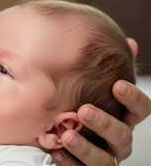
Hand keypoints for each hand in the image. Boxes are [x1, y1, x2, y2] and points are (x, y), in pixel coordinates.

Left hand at [51, 38, 150, 164]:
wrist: (67, 132)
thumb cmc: (86, 105)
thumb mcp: (97, 86)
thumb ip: (110, 69)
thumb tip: (130, 43)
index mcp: (124, 118)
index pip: (141, 110)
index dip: (133, 98)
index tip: (117, 84)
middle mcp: (119, 139)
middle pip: (123, 135)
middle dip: (104, 123)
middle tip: (84, 110)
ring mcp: (105, 156)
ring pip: (104, 159)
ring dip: (86, 147)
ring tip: (67, 135)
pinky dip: (69, 161)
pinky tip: (56, 150)